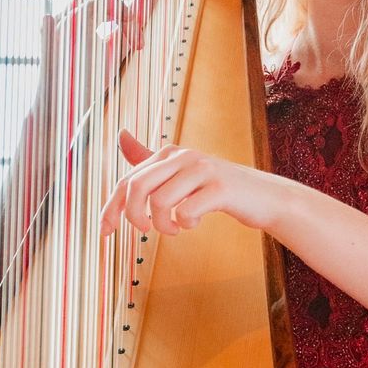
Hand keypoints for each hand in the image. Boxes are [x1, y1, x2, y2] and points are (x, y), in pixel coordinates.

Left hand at [99, 129, 277, 236]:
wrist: (263, 197)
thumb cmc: (217, 189)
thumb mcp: (181, 173)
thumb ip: (151, 160)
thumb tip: (121, 136)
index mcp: (169, 153)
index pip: (127, 180)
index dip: (110, 208)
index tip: (103, 231)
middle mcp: (183, 156)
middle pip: (136, 187)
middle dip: (132, 216)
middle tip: (144, 230)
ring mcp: (203, 170)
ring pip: (159, 202)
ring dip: (163, 225)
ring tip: (175, 229)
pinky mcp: (220, 188)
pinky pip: (186, 211)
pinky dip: (185, 224)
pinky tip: (192, 223)